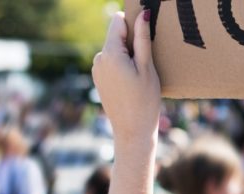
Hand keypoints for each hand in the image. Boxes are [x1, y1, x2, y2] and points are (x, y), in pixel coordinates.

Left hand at [92, 10, 160, 150]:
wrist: (132, 131)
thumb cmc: (144, 100)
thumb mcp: (147, 67)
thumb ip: (142, 39)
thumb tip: (142, 13)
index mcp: (110, 53)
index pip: (118, 21)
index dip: (133, 25)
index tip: (145, 38)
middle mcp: (98, 59)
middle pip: (116, 36)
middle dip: (131, 43)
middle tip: (145, 64)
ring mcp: (96, 70)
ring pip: (115, 50)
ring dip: (128, 56)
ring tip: (140, 76)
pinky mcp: (99, 79)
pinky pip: (111, 63)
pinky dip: (122, 66)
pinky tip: (132, 83)